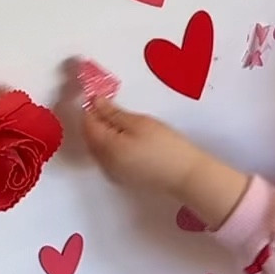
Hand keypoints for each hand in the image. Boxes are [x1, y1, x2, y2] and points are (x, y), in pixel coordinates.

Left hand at [84, 99, 199, 198]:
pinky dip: (109, 145)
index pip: (88, 123)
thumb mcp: (139, 123)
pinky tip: (122, 138)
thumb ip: (113, 113)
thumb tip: (95, 102)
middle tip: (107, 104)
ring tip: (116, 118)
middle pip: (90, 137)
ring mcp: (113, 173)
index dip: (91, 107)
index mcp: (106, 148)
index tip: (98, 95)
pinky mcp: (123, 178)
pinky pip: (107, 158)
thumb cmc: (166, 146)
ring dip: (102, 133)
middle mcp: (104, 163)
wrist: (185, 175)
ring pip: (98, 148)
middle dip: (95, 120)